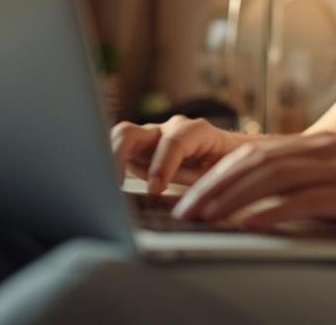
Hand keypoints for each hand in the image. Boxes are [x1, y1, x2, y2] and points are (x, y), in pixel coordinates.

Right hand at [111, 115, 248, 195]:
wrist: (234, 156)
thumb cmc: (231, 168)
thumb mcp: (224, 178)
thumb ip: (205, 186)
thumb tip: (189, 205)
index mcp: (196, 132)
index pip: (174, 140)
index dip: (163, 164)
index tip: (155, 190)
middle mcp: (168, 130)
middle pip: (132, 133)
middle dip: (118, 156)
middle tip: (113, 186)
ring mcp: (151, 139)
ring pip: (118, 140)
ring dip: (107, 161)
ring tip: (101, 187)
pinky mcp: (140, 151)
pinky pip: (117, 153)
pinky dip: (108, 167)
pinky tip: (104, 188)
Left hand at [170, 133, 335, 239]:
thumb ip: (307, 191)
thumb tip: (259, 212)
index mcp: (320, 146)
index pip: (255, 154)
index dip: (217, 175)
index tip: (189, 198)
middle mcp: (326, 148)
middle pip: (255, 162)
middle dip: (213, 186)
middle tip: (183, 211)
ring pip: (272, 177)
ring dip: (232, 199)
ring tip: (205, 218)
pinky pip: (304, 200)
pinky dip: (271, 212)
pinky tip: (248, 224)